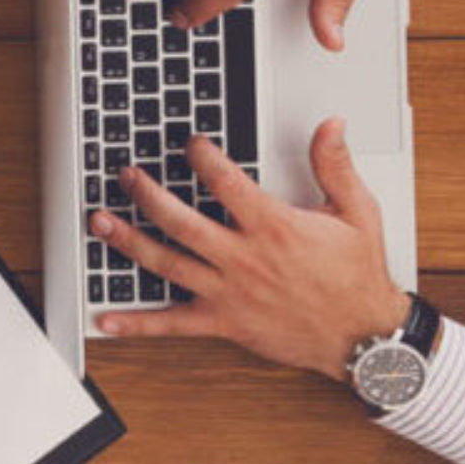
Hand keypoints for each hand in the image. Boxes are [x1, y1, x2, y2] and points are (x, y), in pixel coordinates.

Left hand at [91, 120, 408, 379]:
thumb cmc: (357, 276)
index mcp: (275, 228)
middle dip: (146, 195)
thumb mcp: (357, 213)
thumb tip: (330, 126)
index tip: (189, 143)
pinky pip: (173, 323)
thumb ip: (335, 167)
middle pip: (181, 222)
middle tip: (125, 176)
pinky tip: (106, 319)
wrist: (365, 337)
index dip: (202, 157)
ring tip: (99, 222)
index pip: (226, 182)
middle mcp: (244, 258)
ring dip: (128, 242)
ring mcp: (229, 292)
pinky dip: (137, 323)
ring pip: (167, 264)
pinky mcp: (224, 322)